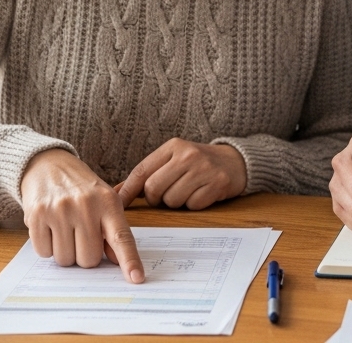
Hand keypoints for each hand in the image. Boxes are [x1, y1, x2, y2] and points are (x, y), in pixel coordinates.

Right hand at [19, 148, 144, 282]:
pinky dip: (47, 246)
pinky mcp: (38, 215)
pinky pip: (44, 252)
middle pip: (89, 259)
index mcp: (108, 203)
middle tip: (79, 236)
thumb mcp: (104, 202)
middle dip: (84, 255)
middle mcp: (86, 205)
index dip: (129, 260)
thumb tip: (119, 262)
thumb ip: (112, 231)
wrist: (47, 165)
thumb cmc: (80, 188)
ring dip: (64, 251)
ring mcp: (60, 210)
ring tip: (64, 228)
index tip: (136, 278)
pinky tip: (49, 228)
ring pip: (66, 259)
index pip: (121, 237)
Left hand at [115, 139, 246, 209]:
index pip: (142, 171)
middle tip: (166, 194)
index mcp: (173, 146)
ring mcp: (204, 168)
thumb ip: (148, 173)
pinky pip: (192, 205)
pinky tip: (201, 193)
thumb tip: (117, 192)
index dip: (127, 190)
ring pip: (172, 200)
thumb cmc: (197, 163)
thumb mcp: (173, 160)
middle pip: (154, 189)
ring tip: (187, 191)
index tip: (118, 203)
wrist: (235, 161)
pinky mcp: (218, 183)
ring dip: (176, 202)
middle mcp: (188, 154)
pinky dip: (194, 205)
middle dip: (156, 199)